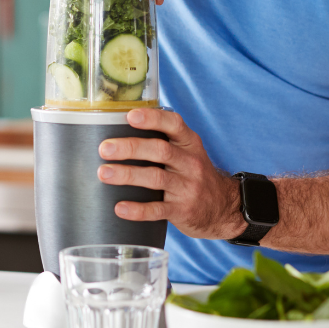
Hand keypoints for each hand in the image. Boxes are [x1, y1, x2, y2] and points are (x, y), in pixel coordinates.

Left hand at [97, 109, 246, 238]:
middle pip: (160, 150)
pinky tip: (120, 208)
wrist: (224, 208)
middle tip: (105, 148)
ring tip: (104, 173)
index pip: (174, 124)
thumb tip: (121, 125)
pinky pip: (158, 210)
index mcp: (190, 144)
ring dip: (128, 175)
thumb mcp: (188, 152)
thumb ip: (164, 140)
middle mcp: (190, 163)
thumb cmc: (194, 175)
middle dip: (131, 147)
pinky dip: (138, 210)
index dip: (152, 118)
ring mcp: (187, 188)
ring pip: (156, 178)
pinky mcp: (182, 211)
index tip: (130, 116)